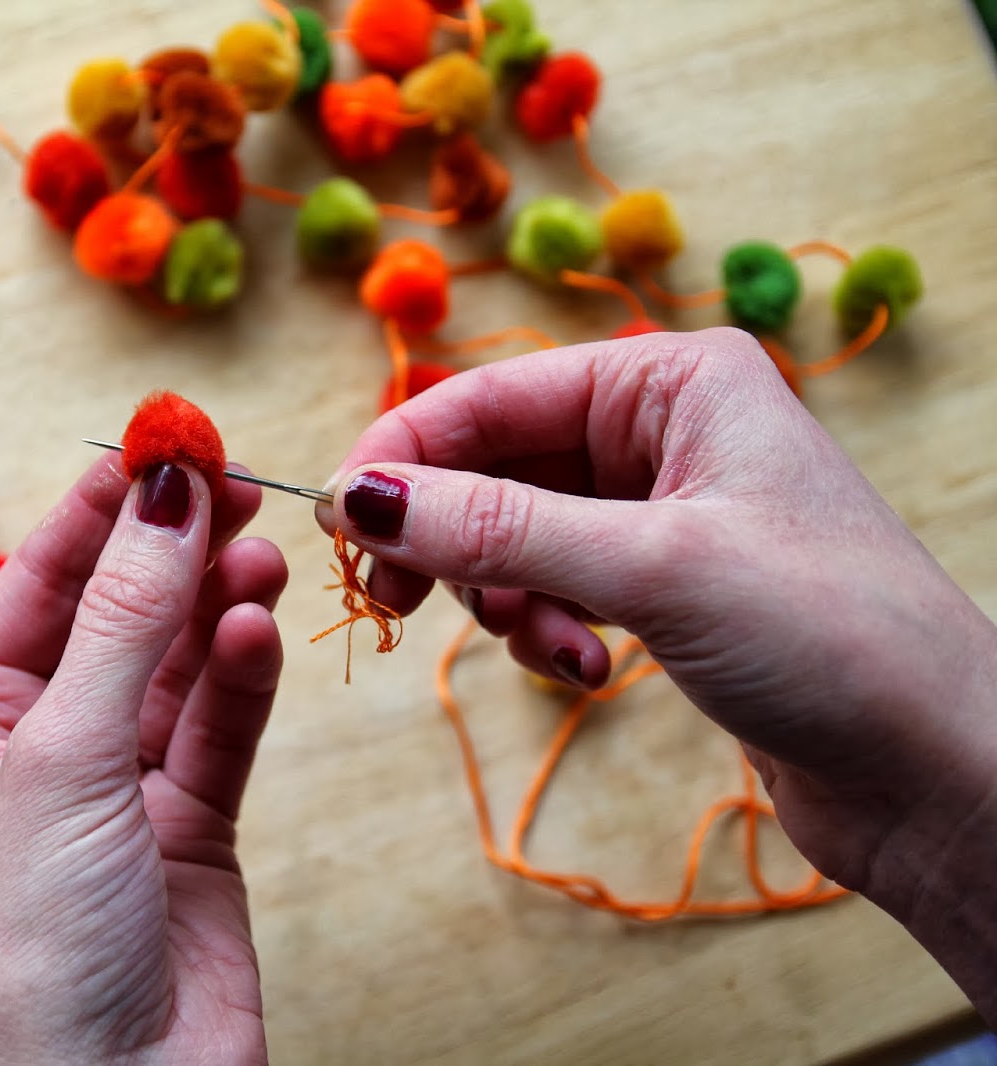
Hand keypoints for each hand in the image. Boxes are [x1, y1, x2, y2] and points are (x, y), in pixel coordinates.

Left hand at [0, 457, 286, 1063]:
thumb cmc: (37, 941)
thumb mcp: (65, 759)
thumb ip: (127, 622)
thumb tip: (165, 488)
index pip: (39, 580)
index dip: (102, 505)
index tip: (167, 434)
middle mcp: (37, 741)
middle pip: (117, 612)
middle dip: (170, 547)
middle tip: (237, 481)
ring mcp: (118, 783)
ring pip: (178, 661)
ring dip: (216, 604)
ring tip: (260, 551)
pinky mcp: (191, 823)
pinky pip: (220, 725)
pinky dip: (242, 676)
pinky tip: (259, 630)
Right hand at [318, 328, 996, 1017]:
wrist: (941, 770)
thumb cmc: (832, 637)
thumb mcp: (651, 567)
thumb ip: (496, 528)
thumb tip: (356, 496)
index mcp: (674, 378)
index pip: (491, 395)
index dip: (402, 455)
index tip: (335, 524)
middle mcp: (662, 428)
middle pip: (493, 463)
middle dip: (448, 536)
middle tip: (393, 598)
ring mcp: (660, 507)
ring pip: (514, 532)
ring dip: (506, 596)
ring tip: (554, 650)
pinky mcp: (660, 582)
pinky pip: (553, 583)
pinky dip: (545, 626)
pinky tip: (588, 668)